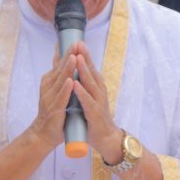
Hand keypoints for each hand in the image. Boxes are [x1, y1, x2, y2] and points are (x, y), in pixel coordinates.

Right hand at [29, 49, 77, 147]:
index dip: (64, 51)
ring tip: (74, 57)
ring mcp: (50, 98)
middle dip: (68, 55)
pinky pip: (61, 97)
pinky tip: (71, 81)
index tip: (71, 40)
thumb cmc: (53, 111)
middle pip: (59, 69)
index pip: (58, 63)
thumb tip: (65, 58)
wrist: (43, 134)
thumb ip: (60, 76)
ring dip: (67, 69)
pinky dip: (66, 89)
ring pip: (60, 81)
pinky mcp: (54, 109)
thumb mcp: (56, 90)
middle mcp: (47, 87)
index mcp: (49, 81)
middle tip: (75, 43)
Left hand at [68, 44, 121, 161]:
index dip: (83, 54)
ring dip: (84, 70)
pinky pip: (87, 101)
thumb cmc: (94, 117)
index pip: (90, 67)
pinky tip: (75, 84)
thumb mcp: (87, 97)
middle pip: (92, 71)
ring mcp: (98, 102)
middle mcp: (99, 91)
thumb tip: (74, 71)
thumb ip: (83, 84)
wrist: (106, 139)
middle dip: (84, 57)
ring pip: (91, 83)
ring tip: (76, 58)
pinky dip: (82, 92)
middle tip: (78, 42)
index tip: (76, 40)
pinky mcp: (95, 113)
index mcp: (96, 87)